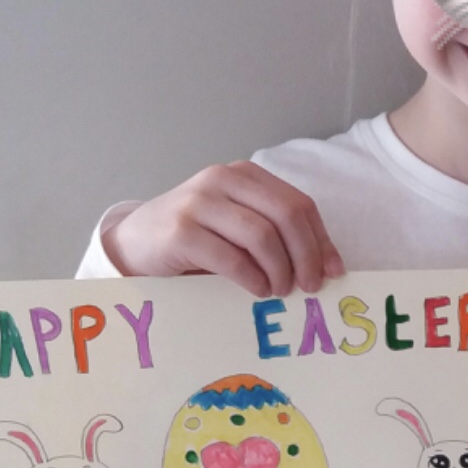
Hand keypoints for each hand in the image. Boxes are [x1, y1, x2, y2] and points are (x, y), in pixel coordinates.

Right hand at [102, 162, 342, 297]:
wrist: (134, 243)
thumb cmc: (195, 239)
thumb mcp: (237, 227)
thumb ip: (275, 235)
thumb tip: (327, 267)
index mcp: (244, 175)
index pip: (298, 204)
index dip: (321, 240)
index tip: (334, 272)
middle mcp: (222, 180)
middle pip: (286, 216)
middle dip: (306, 256)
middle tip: (310, 287)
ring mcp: (199, 203)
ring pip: (262, 236)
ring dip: (280, 271)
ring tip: (279, 291)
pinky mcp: (180, 231)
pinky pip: (231, 257)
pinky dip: (252, 279)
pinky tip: (257, 290)